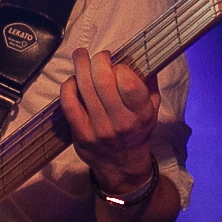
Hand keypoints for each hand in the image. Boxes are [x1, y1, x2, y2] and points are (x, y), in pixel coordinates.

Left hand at [59, 48, 160, 194]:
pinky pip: (69, 104)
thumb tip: (140, 56)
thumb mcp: (152, 110)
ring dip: (81, 66)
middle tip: (98, 56)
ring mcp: (98, 128)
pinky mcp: (80, 133)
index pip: (128, 82)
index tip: (117, 64)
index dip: (120, 67)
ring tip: (81, 56)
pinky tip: (73, 80)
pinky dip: (68, 86)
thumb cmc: (137, 131)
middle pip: (103, 81)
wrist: (122, 165)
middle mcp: (120, 122)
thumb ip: (149, 84)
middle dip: (98, 60)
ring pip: (85, 88)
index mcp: (141, 114)